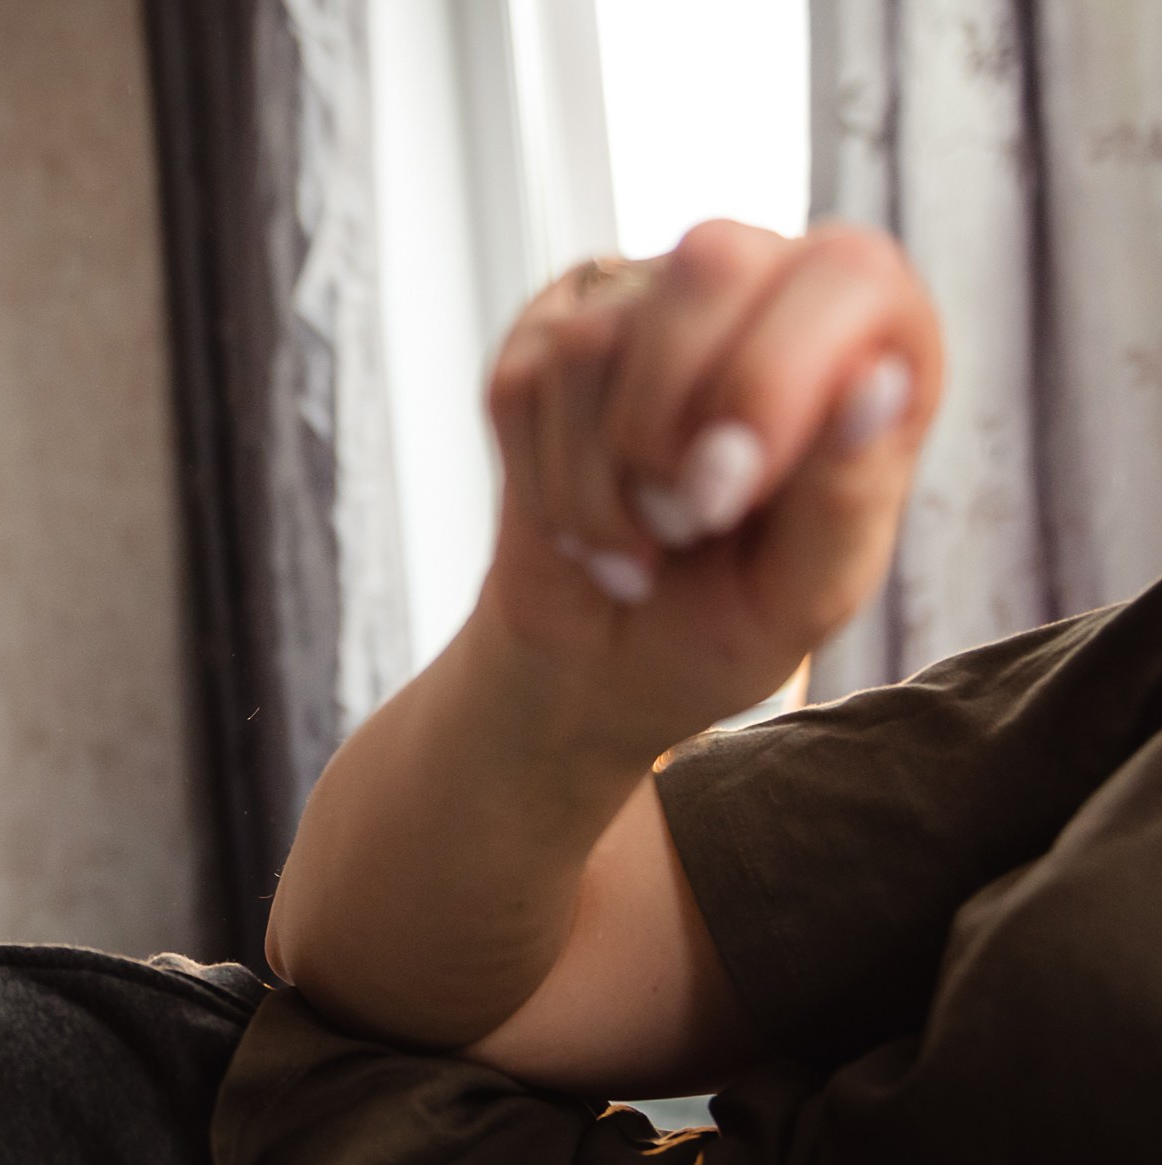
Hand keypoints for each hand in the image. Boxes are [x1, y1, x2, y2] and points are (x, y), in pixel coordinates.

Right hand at [480, 219, 941, 761]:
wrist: (605, 663)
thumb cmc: (729, 619)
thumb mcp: (811, 590)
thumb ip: (852, 491)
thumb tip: (877, 380)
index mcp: (866, 331)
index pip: (845, 272)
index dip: (777, 377)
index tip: (729, 497)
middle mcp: (759, 287)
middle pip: (708, 265)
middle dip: (673, 424)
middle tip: (688, 522)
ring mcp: (640, 303)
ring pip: (594, 343)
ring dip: (604, 485)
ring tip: (643, 540)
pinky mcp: (543, 341)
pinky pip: (523, 386)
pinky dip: (549, 487)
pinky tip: (585, 525)